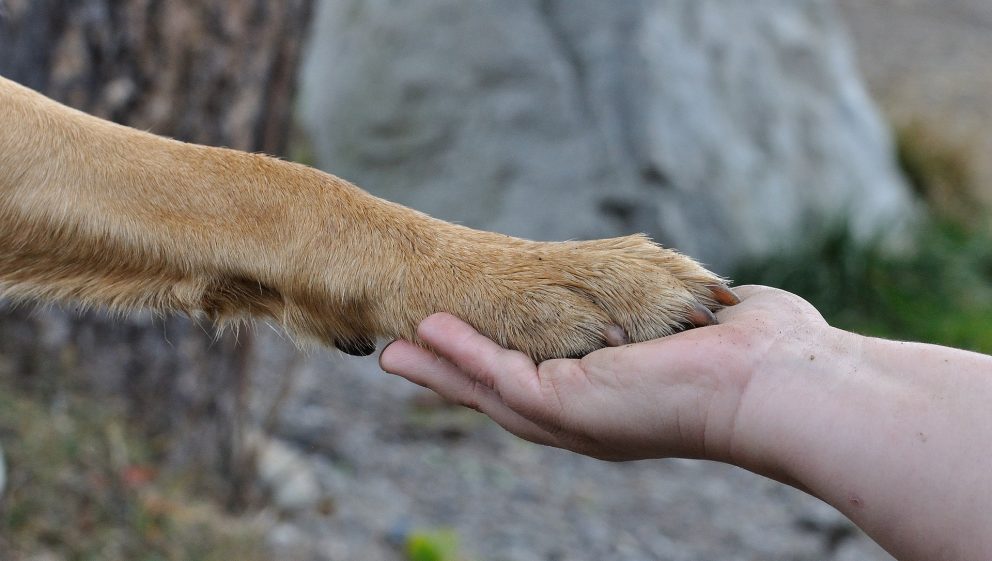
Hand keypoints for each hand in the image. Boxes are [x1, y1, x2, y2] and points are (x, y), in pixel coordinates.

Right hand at [379, 285, 829, 462]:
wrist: (780, 382)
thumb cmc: (760, 353)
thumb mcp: (700, 325)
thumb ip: (682, 314)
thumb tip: (710, 299)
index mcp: (613, 401)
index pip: (542, 380)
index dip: (498, 363)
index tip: (462, 342)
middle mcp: (587, 417)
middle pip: (501, 395)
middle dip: (451, 375)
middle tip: (401, 356)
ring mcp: (573, 417)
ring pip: (488, 391)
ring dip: (440, 368)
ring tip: (395, 349)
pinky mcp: (567, 405)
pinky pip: (498, 376)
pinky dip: (460, 356)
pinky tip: (426, 334)